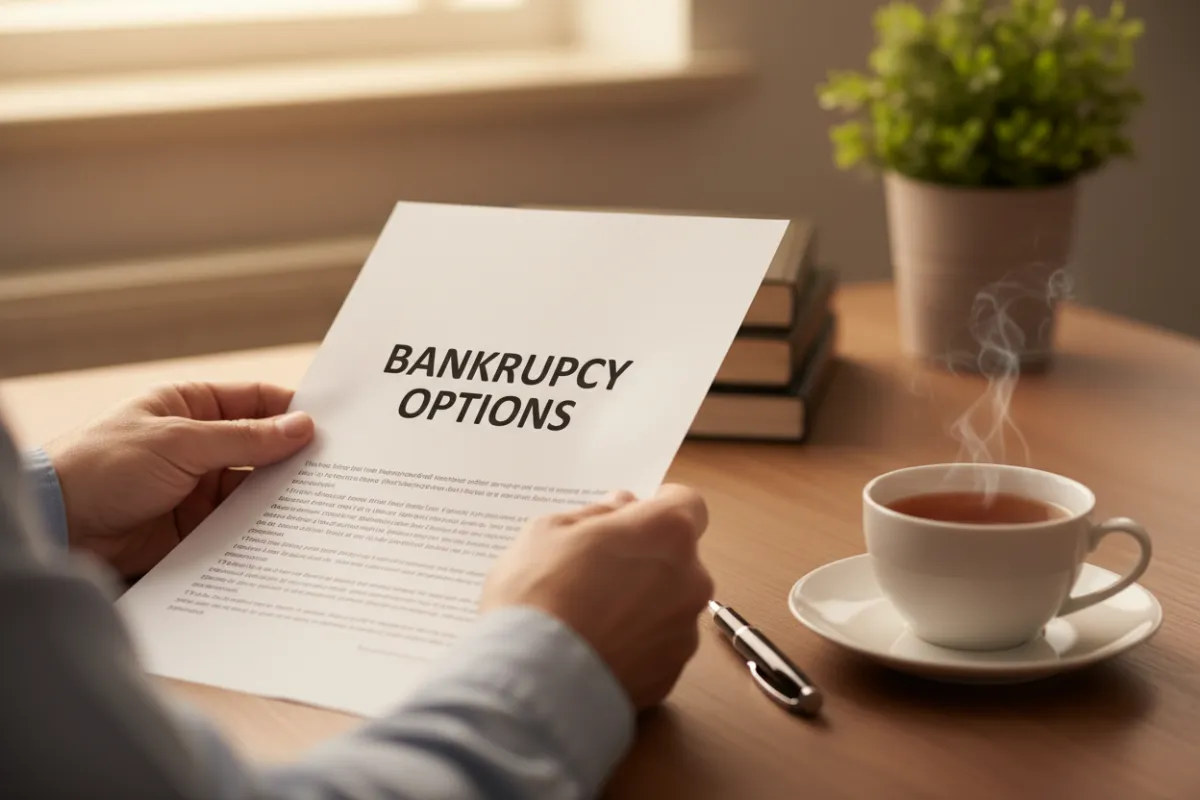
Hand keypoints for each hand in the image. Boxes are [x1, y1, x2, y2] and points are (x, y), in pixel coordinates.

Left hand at [44, 382, 313, 577]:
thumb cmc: (103, 466)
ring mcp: (197, 488)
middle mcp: (198, 446)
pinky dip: (262, 531)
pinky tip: (291, 535)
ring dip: (281, 498)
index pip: (255, 402)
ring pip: (254, 490)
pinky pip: (239, 527)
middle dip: (295, 459)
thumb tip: (302, 427)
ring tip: (324, 505)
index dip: (293, 412)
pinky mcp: (194, 529)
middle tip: (341, 470)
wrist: (56, 526)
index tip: (335, 426)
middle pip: (261, 449)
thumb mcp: (180, 443)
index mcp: (190, 408)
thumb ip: (245, 439)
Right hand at [480, 485, 713, 709]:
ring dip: (641, 603)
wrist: (533, 681)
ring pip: (669, 604)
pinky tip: (595, 648)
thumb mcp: (550, 529)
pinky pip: (657, 647)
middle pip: (678, 557)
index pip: (687, 504)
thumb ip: (597, 514)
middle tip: (595, 569)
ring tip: (589, 617)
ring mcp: (684, 632)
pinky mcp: (671, 676)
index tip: (631, 517)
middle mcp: (690, 580)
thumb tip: (620, 509)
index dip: (658, 507)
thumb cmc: (537, 593)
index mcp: (667, 533)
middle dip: (645, 557)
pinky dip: (634, 644)